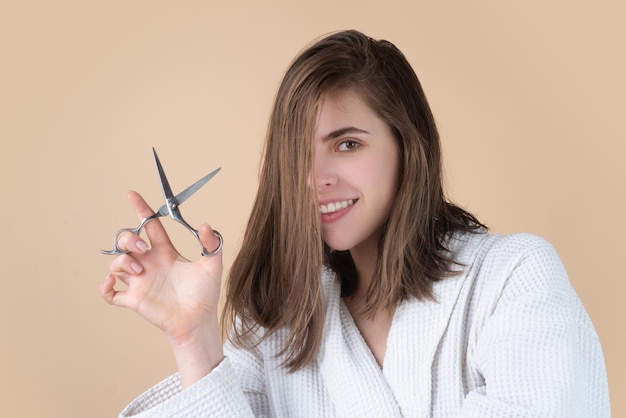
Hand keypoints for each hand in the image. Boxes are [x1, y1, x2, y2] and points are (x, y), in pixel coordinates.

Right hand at [100, 191, 223, 382]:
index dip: (141, 209)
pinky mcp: (134, 300)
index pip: (149, 225)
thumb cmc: (204, 294)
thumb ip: (211, 244)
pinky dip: (104, 287)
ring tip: (139, 271)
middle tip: (142, 248)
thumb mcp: (212, 265)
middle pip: (127, 241)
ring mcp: (140, 281)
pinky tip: (111, 283)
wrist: (198, 321)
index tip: (132, 195)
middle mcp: (150, 264)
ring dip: (121, 262)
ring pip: (116, 263)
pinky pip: (110, 293)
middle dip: (129, 239)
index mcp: (165, 252)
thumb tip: (205, 225)